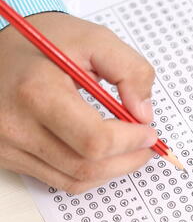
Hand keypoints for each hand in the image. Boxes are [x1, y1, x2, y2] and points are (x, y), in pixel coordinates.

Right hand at [0, 13, 156, 193]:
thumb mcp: (96, 40)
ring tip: (131, 151)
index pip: (94, 139)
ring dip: (112, 170)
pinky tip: (105, 157)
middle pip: (86, 166)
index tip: (149, 132)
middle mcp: (16, 125)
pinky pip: (60, 180)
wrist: (3, 49)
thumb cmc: (49, 42)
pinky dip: (90, 174)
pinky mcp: (8, 157)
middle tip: (147, 145)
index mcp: (37, 92)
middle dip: (128, 159)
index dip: (130, 141)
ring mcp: (8, 146)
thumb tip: (144, 113)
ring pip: (75, 180)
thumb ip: (130, 71)